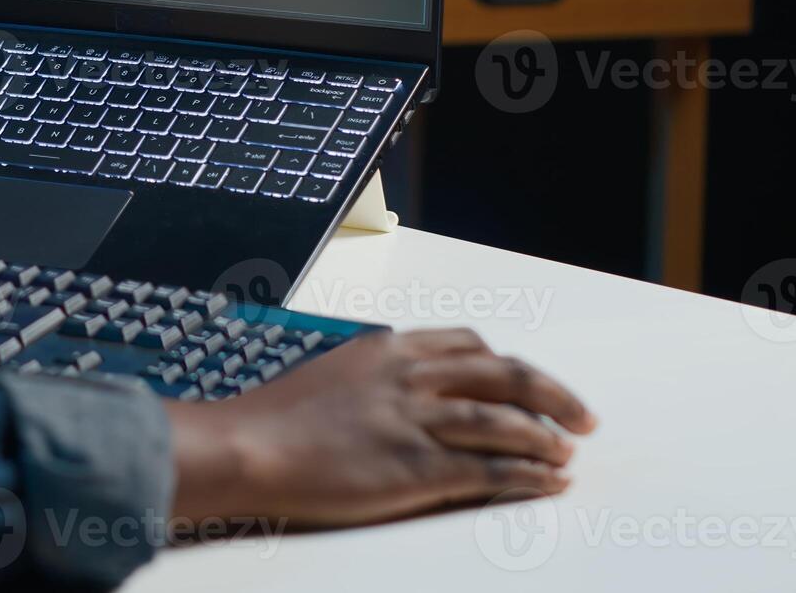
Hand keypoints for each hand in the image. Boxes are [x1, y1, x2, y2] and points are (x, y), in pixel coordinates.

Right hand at [165, 328, 595, 529]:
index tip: (525, 381)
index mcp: (388, 350)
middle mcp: (409, 377)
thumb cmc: (272, 419)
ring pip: (505, 421)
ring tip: (566, 454)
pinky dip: (528, 475)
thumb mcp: (328, 376)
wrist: (247, 447)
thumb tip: (394, 393)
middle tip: (581, 416)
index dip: (507, 365)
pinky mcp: (416, 468)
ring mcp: (415, 421)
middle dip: (551, 394)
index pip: (468, 345)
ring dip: (546, 438)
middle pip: (503, 375)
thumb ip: (371, 378)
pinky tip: (547, 482)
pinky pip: (490, 469)